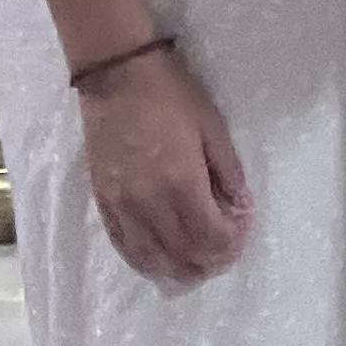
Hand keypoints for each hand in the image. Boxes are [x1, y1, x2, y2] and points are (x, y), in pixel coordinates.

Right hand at [79, 51, 251, 287]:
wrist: (117, 76)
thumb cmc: (171, 94)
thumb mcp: (213, 126)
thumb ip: (228, 171)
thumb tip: (240, 204)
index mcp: (181, 183)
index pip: (209, 237)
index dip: (231, 243)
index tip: (242, 229)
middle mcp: (149, 204)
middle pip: (183, 254)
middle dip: (210, 260)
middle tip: (226, 250)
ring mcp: (121, 206)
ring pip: (151, 259)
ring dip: (178, 269)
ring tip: (198, 264)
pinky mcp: (102, 203)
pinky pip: (124, 246)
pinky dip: (146, 260)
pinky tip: (161, 259)